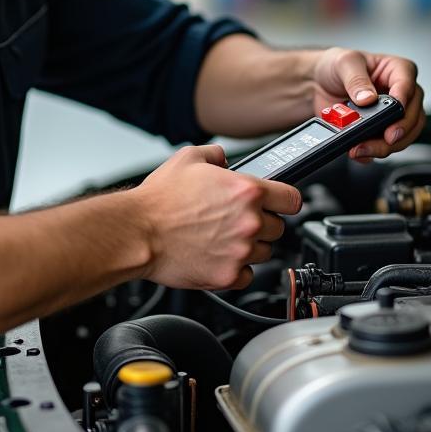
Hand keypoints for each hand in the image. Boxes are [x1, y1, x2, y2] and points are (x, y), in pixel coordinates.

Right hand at [132, 144, 300, 290]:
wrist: (138, 231)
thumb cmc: (159, 199)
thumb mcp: (188, 158)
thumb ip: (216, 155)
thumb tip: (224, 160)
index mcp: (247, 191)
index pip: (292, 199)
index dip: (284, 199)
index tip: (278, 202)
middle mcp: (249, 222)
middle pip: (278, 227)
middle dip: (261, 222)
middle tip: (237, 219)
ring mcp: (240, 251)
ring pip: (265, 252)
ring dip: (250, 245)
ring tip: (223, 237)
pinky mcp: (228, 276)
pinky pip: (247, 275)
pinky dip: (237, 268)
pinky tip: (219, 255)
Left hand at [310, 47, 424, 161]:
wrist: (317, 83)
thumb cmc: (336, 66)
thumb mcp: (344, 63)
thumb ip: (356, 79)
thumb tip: (368, 98)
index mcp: (397, 70)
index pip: (408, 85)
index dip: (403, 101)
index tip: (391, 114)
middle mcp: (400, 93)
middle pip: (412, 116)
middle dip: (398, 131)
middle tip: (384, 139)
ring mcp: (392, 114)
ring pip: (403, 136)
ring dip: (384, 146)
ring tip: (362, 148)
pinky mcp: (380, 131)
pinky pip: (384, 147)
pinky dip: (372, 153)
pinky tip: (359, 151)